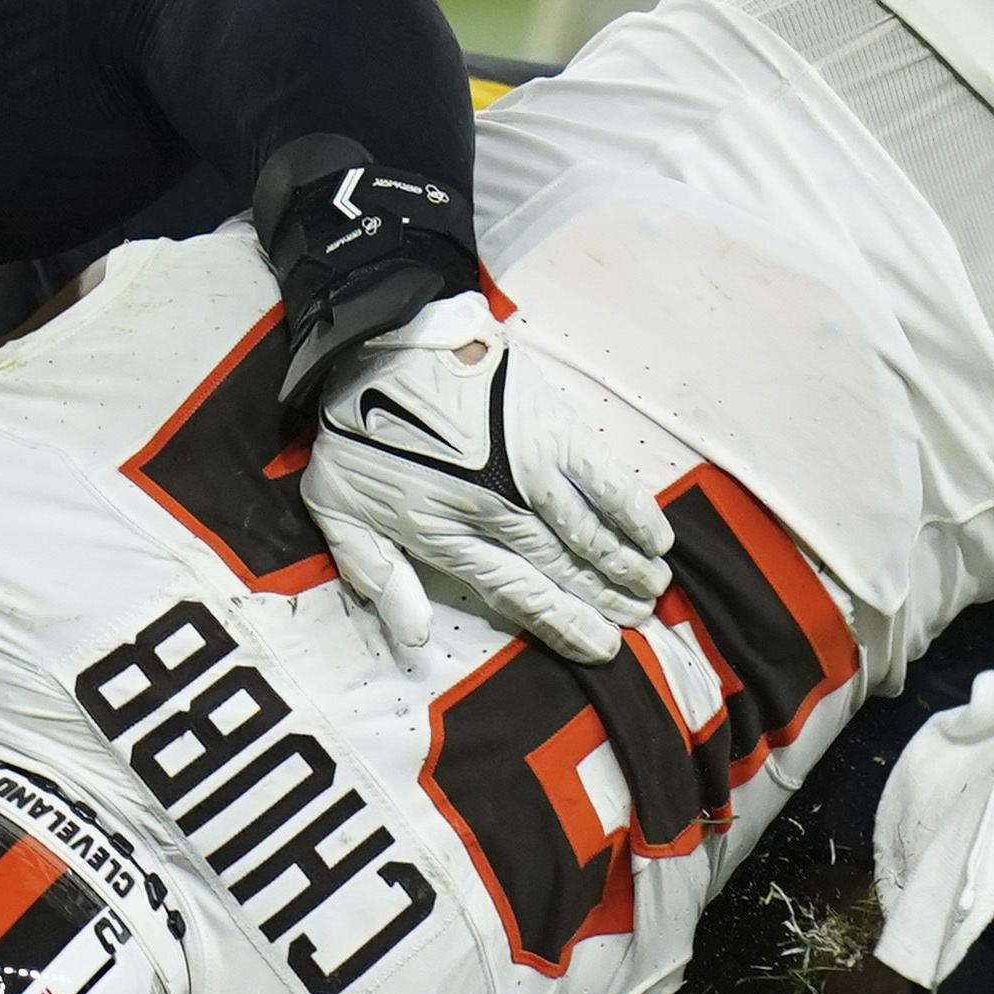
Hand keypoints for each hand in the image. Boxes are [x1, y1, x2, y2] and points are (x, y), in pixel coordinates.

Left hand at [301, 292, 675, 665]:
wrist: (375, 346)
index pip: (521, 595)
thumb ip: (378, 577)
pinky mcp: (549, 426)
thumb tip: (414, 636)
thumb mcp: (337, 512)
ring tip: (655, 585)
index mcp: (449, 538)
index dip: (567, 625)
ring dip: (627, 563)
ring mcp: (528, 467)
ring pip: (590, 530)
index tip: (604, 647)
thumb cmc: (353, 432)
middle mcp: (496, 511)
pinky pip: (602, 477)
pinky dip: (632, 508)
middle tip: (643, 618)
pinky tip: (656, 535)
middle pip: (566, 568)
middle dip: (608, 598)